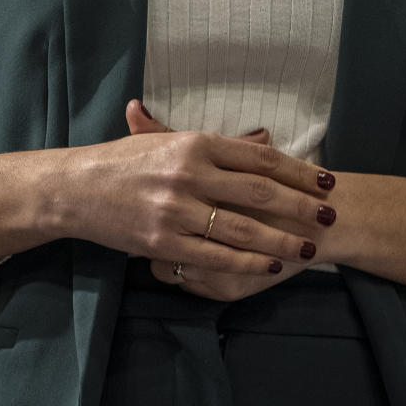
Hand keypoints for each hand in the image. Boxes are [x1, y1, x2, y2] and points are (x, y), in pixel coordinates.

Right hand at [124, 101, 335, 300]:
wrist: (75, 188)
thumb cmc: (125, 161)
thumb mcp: (171, 141)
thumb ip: (220, 145)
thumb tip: (266, 139)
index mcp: (194, 143)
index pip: (259, 159)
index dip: (298, 171)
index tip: (326, 181)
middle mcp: (188, 174)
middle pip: (259, 192)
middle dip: (300, 206)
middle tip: (330, 215)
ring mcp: (175, 210)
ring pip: (242, 230)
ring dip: (280, 240)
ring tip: (308, 248)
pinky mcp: (161, 242)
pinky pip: (214, 257)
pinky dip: (245, 263)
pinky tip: (268, 266)